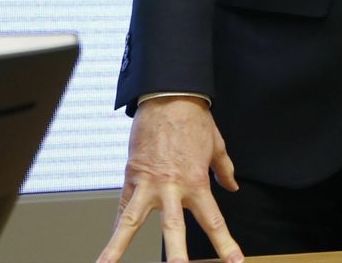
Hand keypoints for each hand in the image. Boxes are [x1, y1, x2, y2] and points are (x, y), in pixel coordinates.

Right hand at [96, 96, 243, 262]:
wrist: (168, 96)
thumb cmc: (193, 119)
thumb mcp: (216, 145)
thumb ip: (224, 169)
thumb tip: (232, 186)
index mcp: (197, 182)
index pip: (213, 220)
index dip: (225, 243)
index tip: (234, 262)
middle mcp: (172, 188)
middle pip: (173, 229)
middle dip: (176, 255)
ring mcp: (148, 184)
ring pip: (132, 222)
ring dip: (119, 247)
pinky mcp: (131, 176)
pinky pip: (121, 206)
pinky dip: (115, 228)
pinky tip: (107, 251)